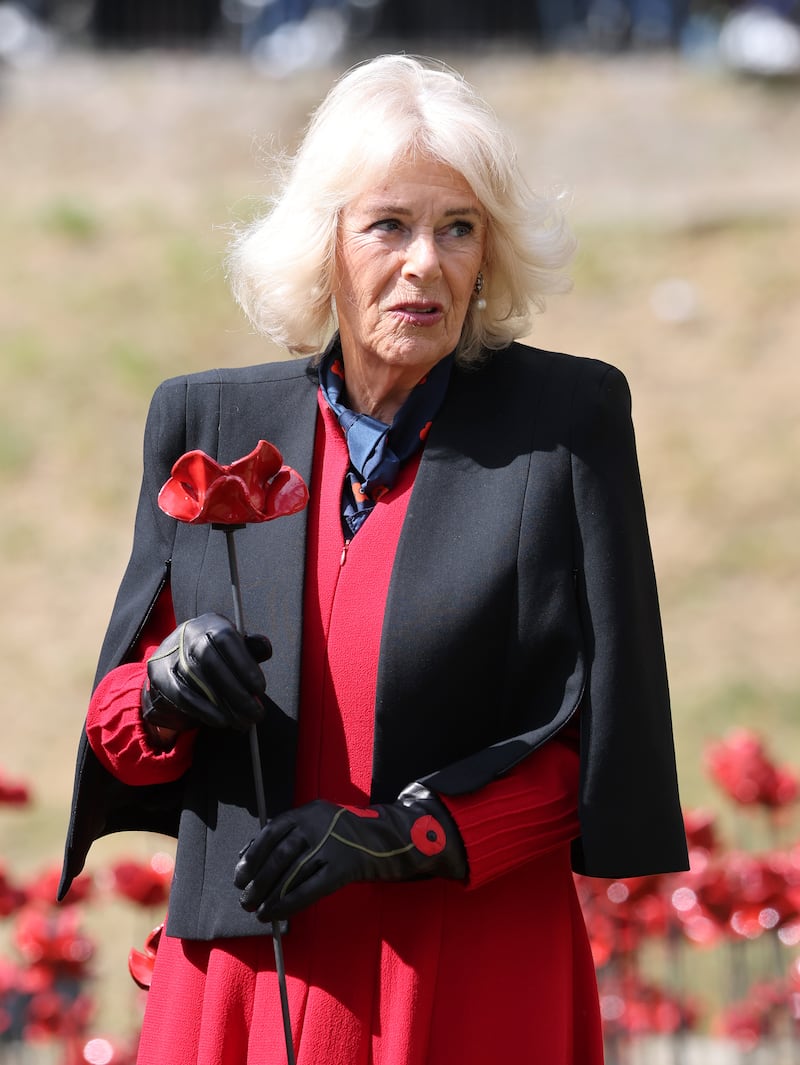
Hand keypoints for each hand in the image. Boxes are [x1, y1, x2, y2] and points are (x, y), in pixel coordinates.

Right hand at [142, 613, 271, 732]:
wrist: (174, 662)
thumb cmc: (216, 656)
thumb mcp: (235, 648)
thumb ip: (251, 648)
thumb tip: (265, 648)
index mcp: (211, 623)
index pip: (226, 638)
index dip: (244, 664)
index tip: (260, 688)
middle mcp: (187, 633)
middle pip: (209, 659)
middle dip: (235, 690)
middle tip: (255, 712)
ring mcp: (170, 653)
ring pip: (196, 680)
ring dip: (223, 705)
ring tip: (243, 721)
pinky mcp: (159, 674)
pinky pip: (182, 695)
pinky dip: (204, 710)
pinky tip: (221, 721)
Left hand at [234, 785, 466, 920]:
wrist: (391, 839)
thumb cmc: (347, 834)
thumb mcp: (319, 822)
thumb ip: (289, 833)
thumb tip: (248, 858)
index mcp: (309, 812)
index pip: (271, 832)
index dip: (251, 856)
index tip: (240, 875)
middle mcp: (318, 825)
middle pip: (279, 855)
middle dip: (257, 880)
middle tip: (245, 898)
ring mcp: (332, 846)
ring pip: (292, 874)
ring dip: (270, 895)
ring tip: (257, 910)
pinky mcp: (343, 868)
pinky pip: (309, 890)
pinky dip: (288, 904)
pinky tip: (275, 914)